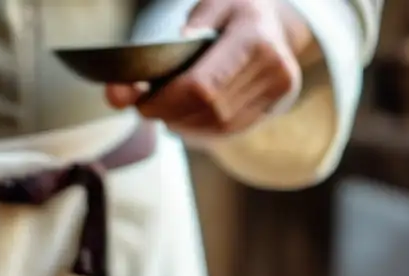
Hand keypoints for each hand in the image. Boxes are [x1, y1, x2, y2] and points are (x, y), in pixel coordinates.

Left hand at [105, 0, 314, 135]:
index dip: (167, 101)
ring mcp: (278, 90)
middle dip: (171, 113)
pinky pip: (227, 130)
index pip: (202, 86)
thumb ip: (171, 42)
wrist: (274, 20)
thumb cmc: (232, 12)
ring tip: (166, 109)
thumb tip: (130, 83)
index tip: (142, 103)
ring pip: (216, 125)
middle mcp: (272, 66)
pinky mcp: (272, 107)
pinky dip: (199, 128)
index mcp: (254, 36)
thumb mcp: (208, 7)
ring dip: (183, 123)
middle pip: (208, 109)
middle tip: (149, 107)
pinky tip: (186, 116)